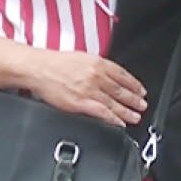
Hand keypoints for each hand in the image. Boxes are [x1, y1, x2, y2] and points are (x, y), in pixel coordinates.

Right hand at [24, 50, 147, 126]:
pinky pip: (102, 113)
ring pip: (114, 103)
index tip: (141, 90)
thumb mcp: (80, 57)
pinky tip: (119, 123)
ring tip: (135, 116)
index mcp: (97, 63)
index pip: (122, 75)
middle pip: (121, 90)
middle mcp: (96, 76)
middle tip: (142, 105)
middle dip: (134, 99)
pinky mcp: (80, 103)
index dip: (134, 84)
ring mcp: (89, 90)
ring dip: (127, 111)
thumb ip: (96, 65)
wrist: (38, 69)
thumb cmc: (54, 62)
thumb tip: (108, 74)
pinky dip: (113, 118)